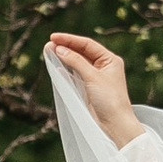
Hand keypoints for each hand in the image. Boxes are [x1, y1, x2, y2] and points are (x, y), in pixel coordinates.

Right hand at [46, 30, 142, 147]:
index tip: (54, 37)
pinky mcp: (87, 88)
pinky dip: (65, 69)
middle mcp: (103, 66)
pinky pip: (74, 74)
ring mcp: (95, 77)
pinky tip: (55, 64)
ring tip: (48, 51)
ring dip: (63, 57)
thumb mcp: (92, 77)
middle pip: (81, 52)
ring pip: (76, 63)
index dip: (70, 39)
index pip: (87, 44)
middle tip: (48, 44)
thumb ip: (76, 61)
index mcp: (110, 60)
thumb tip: (59, 49)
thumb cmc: (109, 99)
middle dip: (65, 47)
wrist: (114, 124)